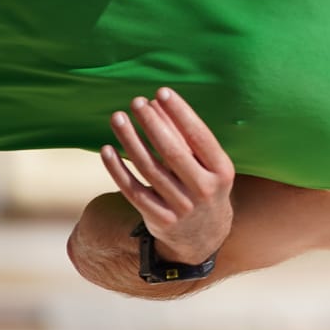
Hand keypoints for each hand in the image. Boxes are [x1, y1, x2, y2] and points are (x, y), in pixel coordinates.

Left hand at [99, 87, 237, 262]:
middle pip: (173, 152)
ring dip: (131, 140)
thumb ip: (187, 138)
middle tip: (136, 102)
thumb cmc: (204, 187)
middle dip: (153, 124)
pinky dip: (118, 170)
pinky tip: (107, 150)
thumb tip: (156, 103)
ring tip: (118, 118)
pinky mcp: (160, 220)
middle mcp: (204, 191)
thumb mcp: (209, 166)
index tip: (161, 92)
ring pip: (149, 169)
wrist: (204, 237)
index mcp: (221, 172)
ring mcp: (182, 208)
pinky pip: (134, 191)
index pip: (200, 137)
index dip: (180, 113)